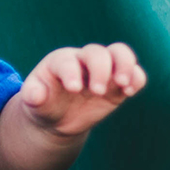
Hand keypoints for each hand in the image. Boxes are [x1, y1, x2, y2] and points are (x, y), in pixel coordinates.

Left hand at [19, 42, 145, 137]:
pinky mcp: (118, 84)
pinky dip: (137, 78)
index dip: (72, 72)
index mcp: (59, 61)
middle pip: (96, 52)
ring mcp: (103, 70)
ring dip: (125, 65)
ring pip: (120, 53)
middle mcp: (83, 60)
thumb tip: (37, 94)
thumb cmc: (44, 104)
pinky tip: (129, 92)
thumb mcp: (34, 102)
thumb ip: (33, 96)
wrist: (59, 117)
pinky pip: (135, 73)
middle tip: (96, 91)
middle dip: (100, 69)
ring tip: (122, 84)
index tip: (73, 89)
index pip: (67, 61)